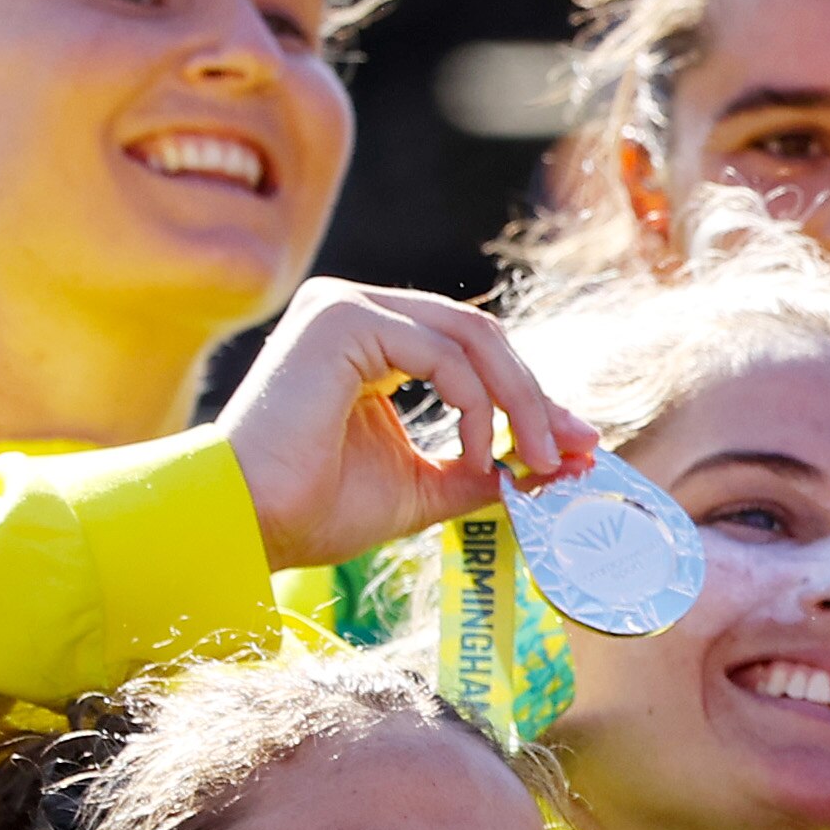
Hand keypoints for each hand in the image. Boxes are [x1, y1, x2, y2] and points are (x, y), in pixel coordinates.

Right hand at [222, 283, 597, 571]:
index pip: (473, 353)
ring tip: (536, 462)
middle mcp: (356, 312)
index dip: (532, 398)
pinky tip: (478, 455)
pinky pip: (444, 355)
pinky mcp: (341, 319)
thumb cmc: (319, 507)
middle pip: (482, 337)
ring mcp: (345, 308)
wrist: (253, 522)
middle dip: (538, 397)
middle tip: (574, 454)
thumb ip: (486, 465)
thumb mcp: (428, 485)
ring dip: (520, 404)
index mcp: (370, 343)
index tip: (577, 448)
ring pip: (473, 339)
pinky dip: (478, 406)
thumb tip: (561, 462)